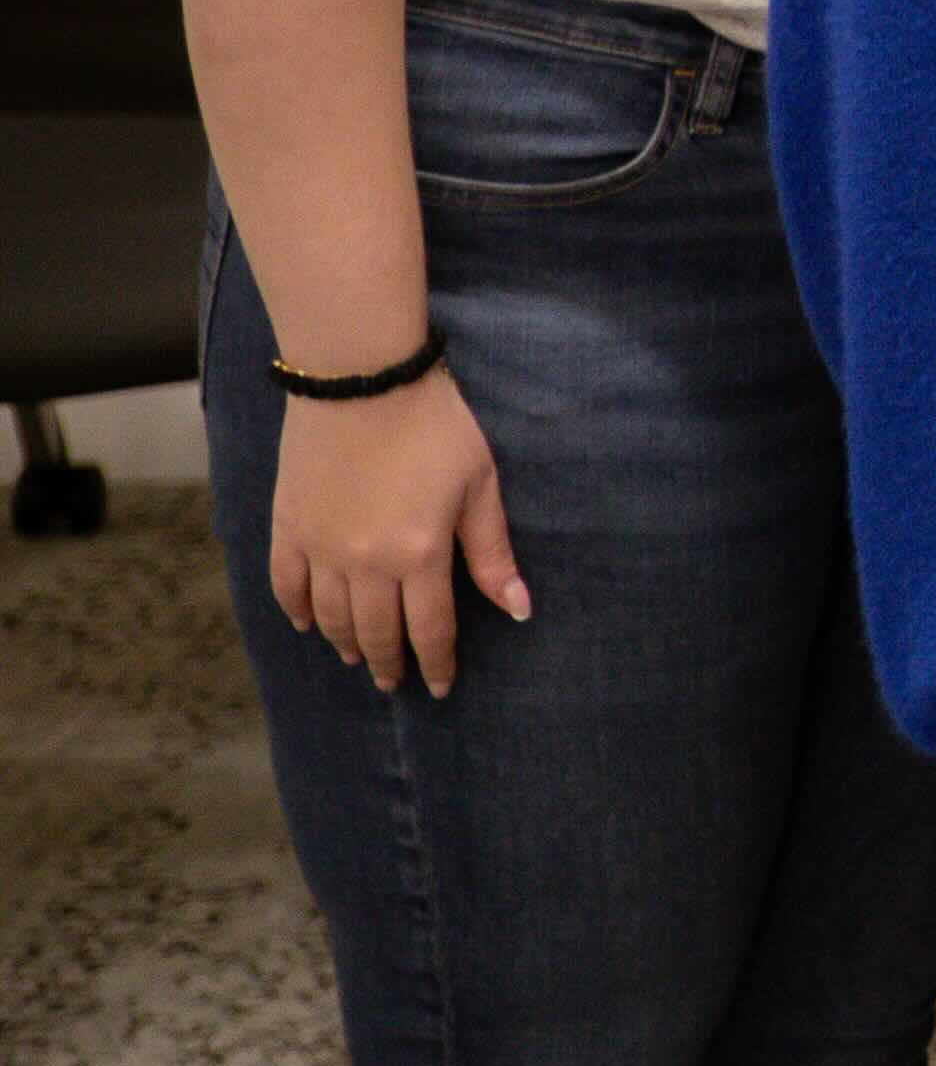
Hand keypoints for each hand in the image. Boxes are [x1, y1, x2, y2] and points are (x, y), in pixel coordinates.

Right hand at [264, 373, 521, 694]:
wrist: (363, 378)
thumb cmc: (435, 426)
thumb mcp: (480, 486)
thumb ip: (492, 553)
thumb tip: (519, 609)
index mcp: (418, 555)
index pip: (429, 629)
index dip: (437, 662)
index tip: (442, 686)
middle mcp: (363, 563)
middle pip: (376, 632)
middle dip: (390, 663)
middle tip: (396, 683)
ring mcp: (319, 548)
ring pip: (330, 616)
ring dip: (346, 643)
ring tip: (360, 658)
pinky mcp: (287, 527)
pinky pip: (286, 585)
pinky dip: (297, 611)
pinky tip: (308, 625)